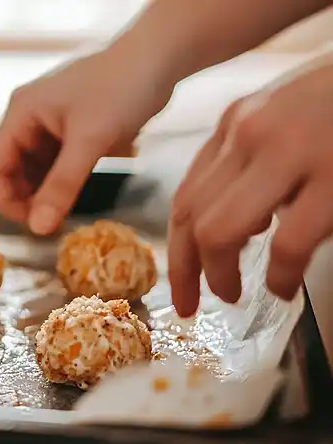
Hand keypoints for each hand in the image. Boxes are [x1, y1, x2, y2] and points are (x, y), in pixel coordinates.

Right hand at [0, 47, 175, 234]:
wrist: (158, 58)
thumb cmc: (121, 90)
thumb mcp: (90, 142)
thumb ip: (62, 186)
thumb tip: (38, 228)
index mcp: (21, 114)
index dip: (4, 199)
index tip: (29, 224)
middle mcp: (28, 119)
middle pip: (10, 169)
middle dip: (24, 198)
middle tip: (48, 224)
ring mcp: (48, 124)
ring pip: (32, 169)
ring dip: (42, 193)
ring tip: (62, 214)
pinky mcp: (69, 130)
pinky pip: (54, 163)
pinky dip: (59, 182)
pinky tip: (74, 196)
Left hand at [169, 56, 332, 316]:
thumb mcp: (286, 119)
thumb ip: (254, 163)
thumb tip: (244, 225)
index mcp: (236, 123)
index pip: (186, 196)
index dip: (176, 249)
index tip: (178, 284)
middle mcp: (249, 134)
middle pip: (189, 217)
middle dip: (186, 271)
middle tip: (195, 303)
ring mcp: (289, 153)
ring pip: (218, 231)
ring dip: (220, 275)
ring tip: (234, 296)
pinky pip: (286, 244)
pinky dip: (279, 276)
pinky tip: (282, 287)